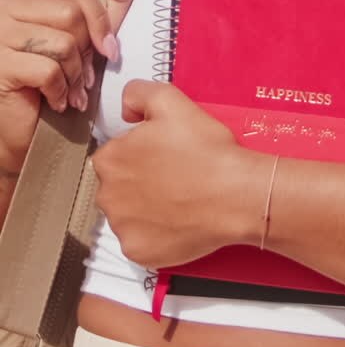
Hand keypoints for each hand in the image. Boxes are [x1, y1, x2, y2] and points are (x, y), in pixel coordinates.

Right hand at [0, 0, 135, 170]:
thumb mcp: (87, 33)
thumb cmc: (52, 78)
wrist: (16, 128)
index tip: (108, 47)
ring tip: (72, 91)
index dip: (99, 18)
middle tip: (83, 76)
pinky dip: (61, 91)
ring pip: (62, 43)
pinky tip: (58, 101)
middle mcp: (3, 6)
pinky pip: (49, 71)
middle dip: (86, 51)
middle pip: (70, 14)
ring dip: (76, 75)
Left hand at [92, 79, 265, 269]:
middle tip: (174, 175)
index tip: (164, 153)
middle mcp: (106, 196)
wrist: (235, 194)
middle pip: (117, 185)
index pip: (115, 153)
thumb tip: (126, 110)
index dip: (140, 151)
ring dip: (145, 207)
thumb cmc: (205, 149)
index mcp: (109, 159)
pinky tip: (178, 220)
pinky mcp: (138, 252)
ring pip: (127, 214)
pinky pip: (140, 241)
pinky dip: (155, 233)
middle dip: (139, 180)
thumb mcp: (171, 101)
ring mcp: (121, 228)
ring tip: (178, 198)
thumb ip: (137, 94)